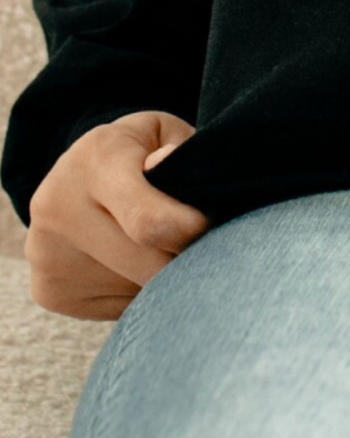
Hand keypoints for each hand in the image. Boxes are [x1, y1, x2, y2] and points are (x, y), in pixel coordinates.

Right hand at [24, 110, 212, 320]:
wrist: (74, 174)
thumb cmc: (136, 150)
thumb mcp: (163, 132)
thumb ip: (180, 153)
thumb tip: (170, 166)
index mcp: (97, 163)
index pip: (147, 220)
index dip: (189, 232)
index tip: (209, 226)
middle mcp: (61, 210)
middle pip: (146, 266)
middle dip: (185, 260)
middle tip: (201, 242)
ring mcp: (48, 256)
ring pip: (134, 291)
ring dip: (162, 278)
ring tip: (161, 243)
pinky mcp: (49, 291)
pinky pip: (116, 309)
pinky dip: (137, 291)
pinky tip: (132, 260)